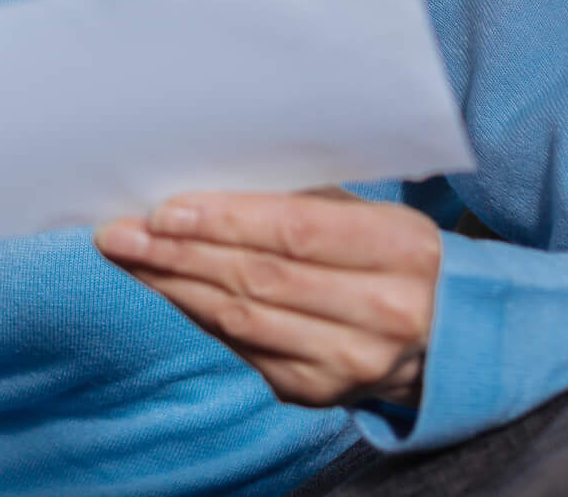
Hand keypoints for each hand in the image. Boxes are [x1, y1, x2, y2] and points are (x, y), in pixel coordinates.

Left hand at [94, 188, 440, 409]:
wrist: (447, 336)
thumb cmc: (389, 253)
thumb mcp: (370, 211)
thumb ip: (301, 196)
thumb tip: (206, 176)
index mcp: (400, 249)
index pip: (295, 233)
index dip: (224, 221)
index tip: (163, 209)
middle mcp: (382, 312)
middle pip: (259, 278)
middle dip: (178, 253)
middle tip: (120, 231)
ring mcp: (350, 361)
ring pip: (243, 318)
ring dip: (173, 284)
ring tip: (127, 254)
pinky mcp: (320, 392)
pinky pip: (242, 348)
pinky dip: (196, 312)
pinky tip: (165, 286)